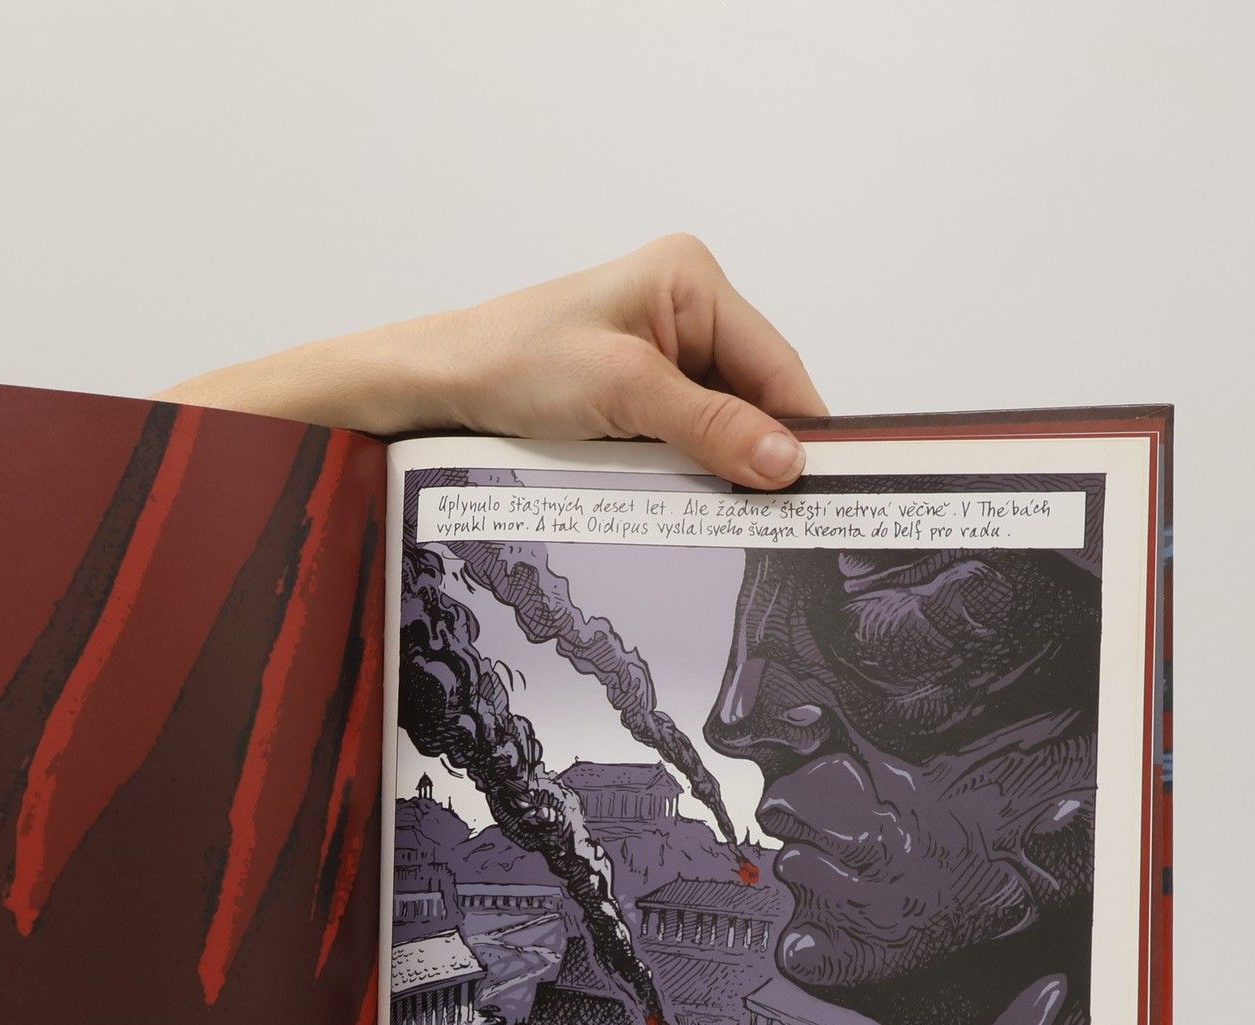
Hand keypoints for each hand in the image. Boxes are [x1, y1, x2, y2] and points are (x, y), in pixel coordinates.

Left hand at [158, 234, 825, 488]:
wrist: (432, 386)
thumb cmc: (507, 362)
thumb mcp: (622, 391)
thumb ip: (710, 426)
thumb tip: (784, 459)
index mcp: (690, 279)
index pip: (777, 364)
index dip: (801, 429)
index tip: (822, 488)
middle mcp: (682, 307)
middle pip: (753, 396)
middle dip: (757, 452)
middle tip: (770, 516)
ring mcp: (657, 351)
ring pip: (719, 424)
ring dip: (716, 466)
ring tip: (717, 509)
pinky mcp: (631, 391)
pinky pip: (681, 436)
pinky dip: (683, 469)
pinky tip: (678, 496)